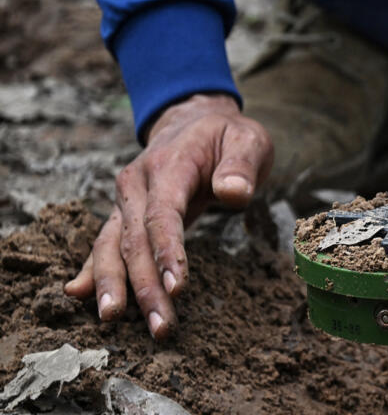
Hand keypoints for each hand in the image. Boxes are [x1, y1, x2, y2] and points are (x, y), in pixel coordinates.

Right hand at [64, 94, 272, 338]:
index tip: (177, 287)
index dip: (167, 252)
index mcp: (169, 164)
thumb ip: (242, 165)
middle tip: (159, 325)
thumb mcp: (249, 139)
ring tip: (114, 319)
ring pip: (113, 245)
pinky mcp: (126, 212)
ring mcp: (127, 199)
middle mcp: (137, 183)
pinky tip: (80, 294)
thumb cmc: (227, 136)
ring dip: (115, 285)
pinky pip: (107, 242)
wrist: (194, 120)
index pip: (162, 214)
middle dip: (144, 285)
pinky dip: (93, 269)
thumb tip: (234, 192)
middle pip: (135, 239)